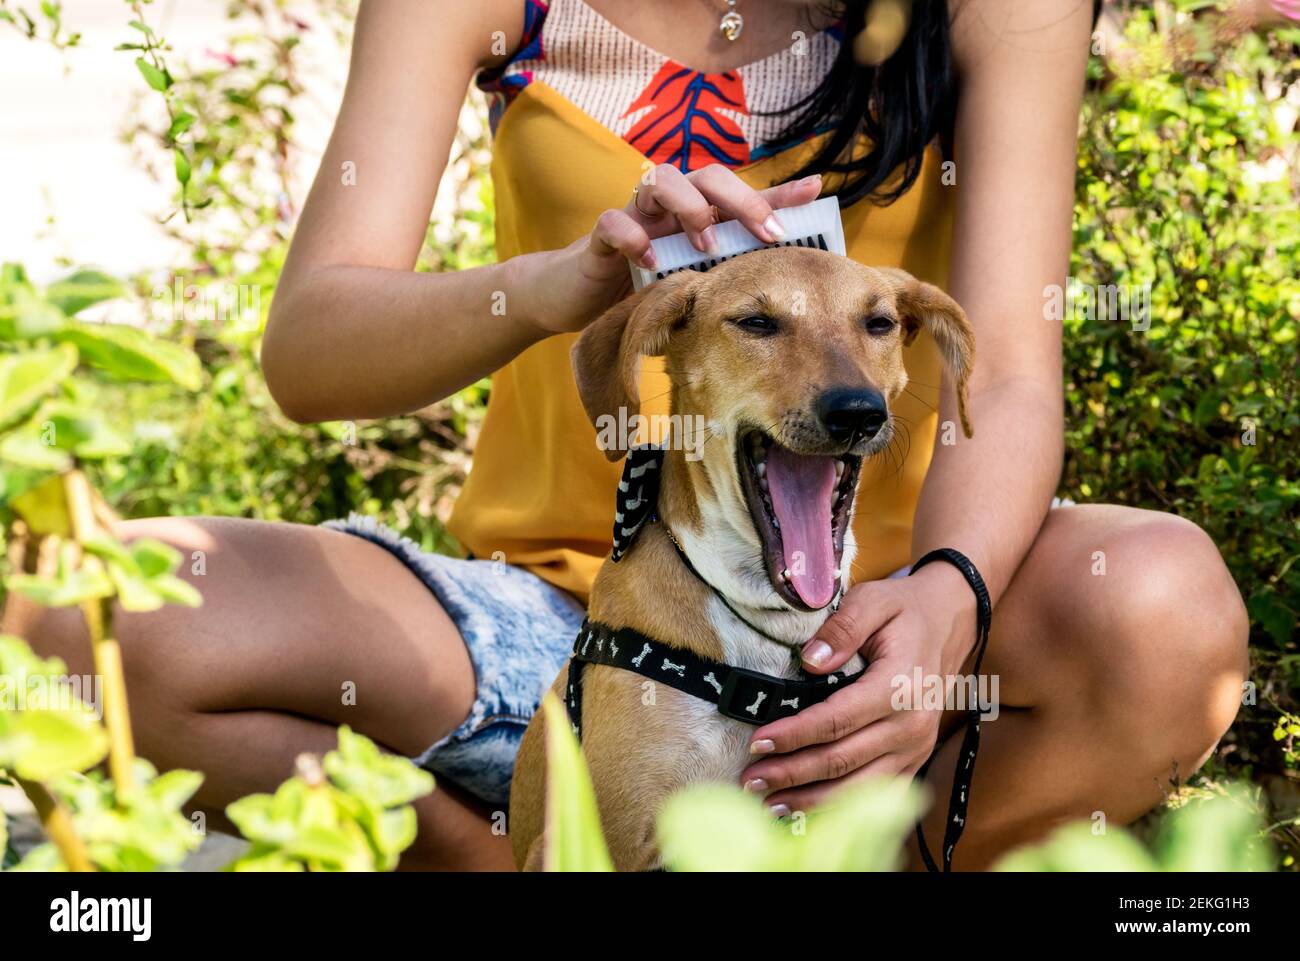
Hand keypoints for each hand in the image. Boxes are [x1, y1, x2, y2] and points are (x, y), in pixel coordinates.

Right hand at [511, 165, 823, 334]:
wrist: (578, 299)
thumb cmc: (644, 287)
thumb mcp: (693, 281)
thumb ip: (727, 274)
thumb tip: (780, 282)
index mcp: (696, 215)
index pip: (741, 194)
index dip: (777, 191)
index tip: (815, 192)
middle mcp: (669, 207)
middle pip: (707, 175)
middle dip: (742, 200)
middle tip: (767, 233)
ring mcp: (635, 217)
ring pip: (660, 181)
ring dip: (689, 208)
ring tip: (706, 245)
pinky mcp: (600, 237)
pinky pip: (613, 221)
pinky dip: (631, 235)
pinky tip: (648, 258)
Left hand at [739, 563, 977, 814]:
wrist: (948, 623)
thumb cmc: (903, 611)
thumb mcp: (873, 600)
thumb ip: (842, 628)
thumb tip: (810, 661)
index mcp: (899, 685)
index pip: (838, 719)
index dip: (796, 734)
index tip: (758, 742)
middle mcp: (912, 725)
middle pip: (843, 760)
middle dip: (793, 774)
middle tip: (750, 781)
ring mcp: (917, 748)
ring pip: (859, 787)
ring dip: (812, 801)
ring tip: (769, 805)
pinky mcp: (915, 760)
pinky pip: (877, 794)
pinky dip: (842, 810)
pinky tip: (808, 814)